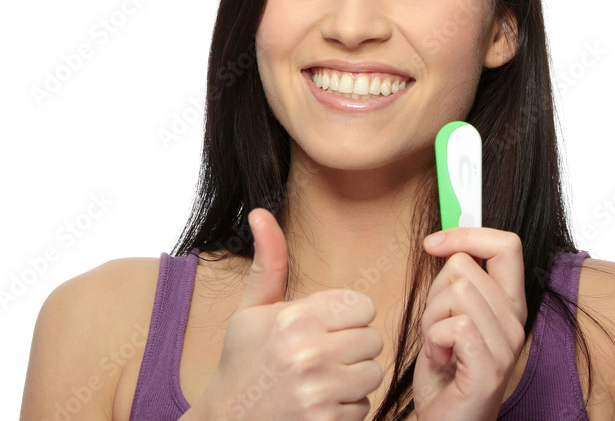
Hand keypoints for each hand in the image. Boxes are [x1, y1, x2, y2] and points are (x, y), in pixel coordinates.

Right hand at [192, 208, 384, 419]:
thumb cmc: (242, 361)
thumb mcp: (251, 309)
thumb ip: (269, 262)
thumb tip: (260, 212)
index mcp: (294, 318)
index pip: (362, 306)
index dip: (346, 317)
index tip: (324, 327)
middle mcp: (309, 353)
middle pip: (373, 339)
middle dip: (351, 347)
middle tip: (322, 354)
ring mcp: (319, 391)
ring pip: (372, 373)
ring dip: (352, 378)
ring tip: (321, 379)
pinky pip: (363, 407)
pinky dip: (346, 407)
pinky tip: (319, 403)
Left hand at [412, 228, 526, 420]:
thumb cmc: (444, 372)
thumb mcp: (447, 315)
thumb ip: (455, 281)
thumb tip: (446, 242)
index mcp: (509, 305)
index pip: (507, 245)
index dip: (467, 234)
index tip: (434, 243)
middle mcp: (516, 322)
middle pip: (465, 267)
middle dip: (434, 294)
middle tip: (437, 329)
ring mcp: (507, 346)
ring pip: (456, 292)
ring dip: (431, 320)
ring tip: (439, 347)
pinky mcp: (490, 368)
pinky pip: (454, 325)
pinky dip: (434, 340)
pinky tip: (440, 360)